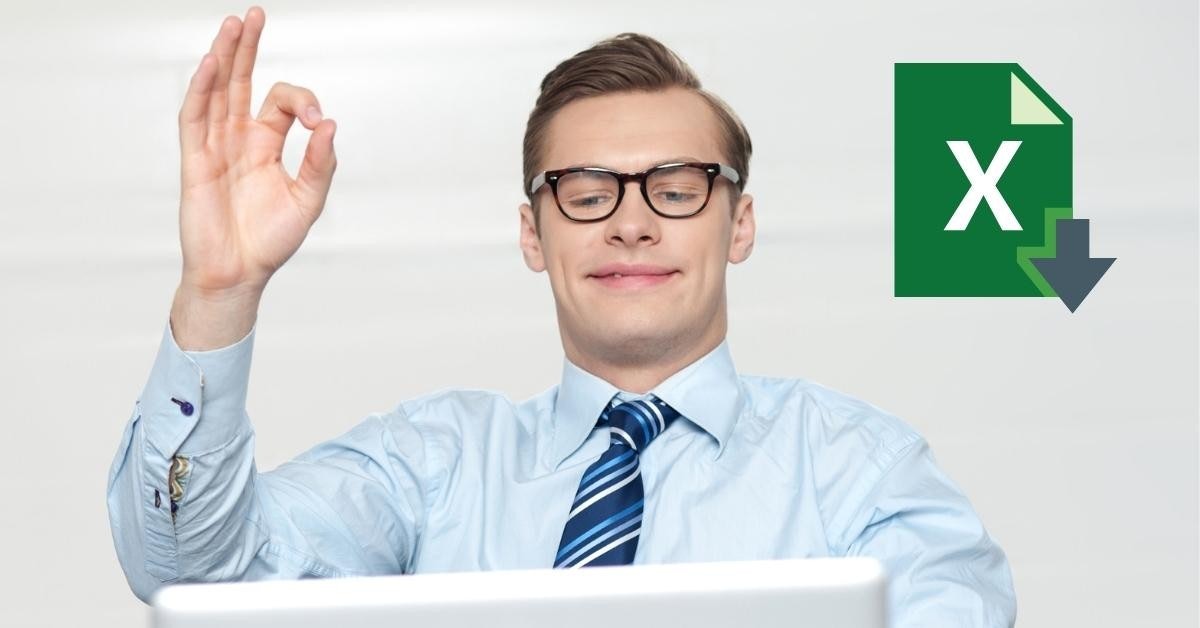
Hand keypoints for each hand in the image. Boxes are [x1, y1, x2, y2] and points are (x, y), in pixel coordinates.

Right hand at [178, 6, 336, 297]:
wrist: (239, 274)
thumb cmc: (270, 241)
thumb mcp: (308, 201)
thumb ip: (320, 163)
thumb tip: (328, 124)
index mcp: (266, 145)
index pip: (281, 103)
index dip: (301, 101)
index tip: (315, 120)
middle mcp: (239, 139)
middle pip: (241, 82)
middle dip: (247, 48)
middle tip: (255, 14)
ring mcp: (215, 147)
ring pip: (216, 92)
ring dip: (224, 58)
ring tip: (234, 24)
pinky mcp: (195, 162)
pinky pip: (195, 120)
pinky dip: (201, 92)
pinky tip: (210, 65)